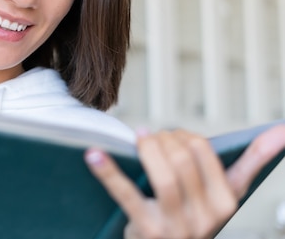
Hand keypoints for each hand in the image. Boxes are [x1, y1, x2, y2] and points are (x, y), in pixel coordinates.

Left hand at [85, 125, 284, 238]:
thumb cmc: (196, 214)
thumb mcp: (227, 193)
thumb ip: (253, 160)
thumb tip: (283, 130)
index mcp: (227, 203)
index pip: (202, 151)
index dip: (181, 135)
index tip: (169, 136)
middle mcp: (205, 217)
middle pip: (181, 161)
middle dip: (162, 139)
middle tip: (149, 137)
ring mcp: (175, 227)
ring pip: (162, 176)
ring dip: (145, 149)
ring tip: (137, 138)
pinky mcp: (145, 231)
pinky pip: (125, 195)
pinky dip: (107, 172)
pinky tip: (93, 153)